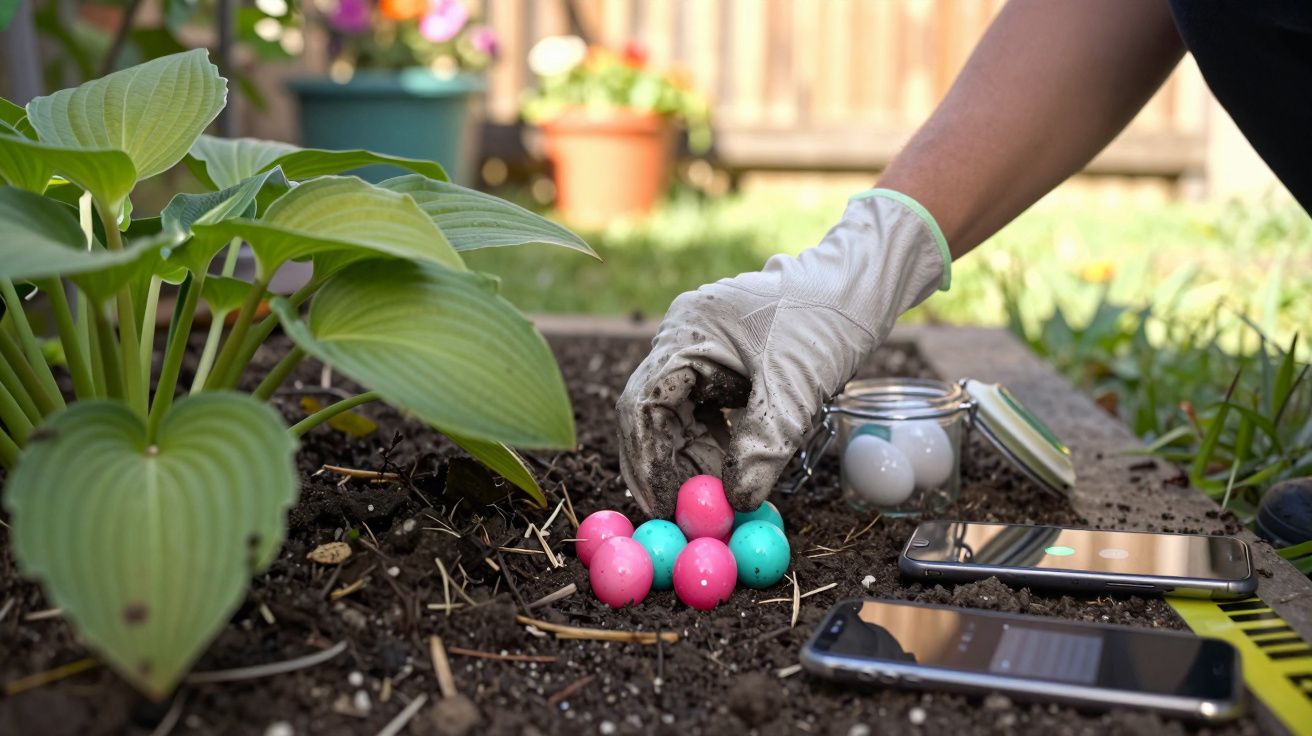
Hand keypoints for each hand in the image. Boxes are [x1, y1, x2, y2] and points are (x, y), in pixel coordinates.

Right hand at [616, 191, 950, 516]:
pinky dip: (714, 445)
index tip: (664, 506)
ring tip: (714, 501)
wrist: (860, 287)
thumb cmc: (828, 323)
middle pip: (653, 412)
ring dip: (692, 460)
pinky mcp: (720, 363)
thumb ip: (763, 445)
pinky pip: (703, 411)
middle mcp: (682, 338)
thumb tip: (736, 503)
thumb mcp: (796, 389)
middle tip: (682, 516)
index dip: (648, 459)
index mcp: (687, 331)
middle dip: (666, 466)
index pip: (644, 402)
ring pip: (678, 416)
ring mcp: (699, 349)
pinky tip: (731, 473)